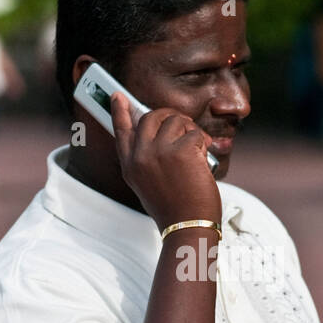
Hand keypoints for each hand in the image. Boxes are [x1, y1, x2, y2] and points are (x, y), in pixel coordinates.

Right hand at [111, 91, 220, 231]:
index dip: (120, 111)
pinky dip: (204, 143)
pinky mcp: (181, 151)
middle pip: (151, 117)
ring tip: (197, 150)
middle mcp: (140, 156)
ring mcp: (159, 151)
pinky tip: (204, 160)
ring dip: (191, 130)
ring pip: (176, 120)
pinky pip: (195, 132)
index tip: (118, 96)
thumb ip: (149, 159)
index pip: (122, 131)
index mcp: (130, 166)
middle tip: (184, 126)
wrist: (187, 226)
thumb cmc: (175, 208)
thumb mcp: (150, 185)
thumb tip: (164, 131)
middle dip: (170, 116)